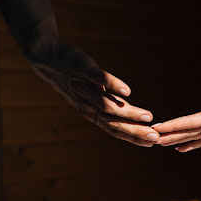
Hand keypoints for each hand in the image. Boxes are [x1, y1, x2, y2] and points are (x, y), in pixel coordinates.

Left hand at [29, 44, 158, 146]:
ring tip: (148, 117)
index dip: (132, 137)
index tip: (152, 143)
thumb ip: (108, 102)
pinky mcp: (83, 69)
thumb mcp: (90, 94)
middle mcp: (87, 104)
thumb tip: (127, 111)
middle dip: (134, 131)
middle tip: (154, 137)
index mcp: (91, 112)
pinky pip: (98, 78)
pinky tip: (128, 91)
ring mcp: (85, 87)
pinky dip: (113, 86)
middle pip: (112, 122)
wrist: (46, 58)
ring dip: (128, 113)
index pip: (113, 129)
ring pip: (107, 105)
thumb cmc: (73, 78)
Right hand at [154, 101, 200, 162]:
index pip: (188, 121)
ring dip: (178, 139)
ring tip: (161, 143)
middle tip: (151, 138)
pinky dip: (192, 144)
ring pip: (193, 133)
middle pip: (186, 127)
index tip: (156, 128)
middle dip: (170, 133)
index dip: (171, 126)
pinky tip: (182, 148)